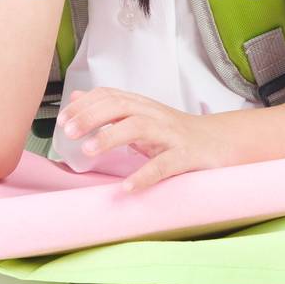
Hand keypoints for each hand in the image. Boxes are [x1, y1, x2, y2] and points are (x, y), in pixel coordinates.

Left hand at [57, 88, 238, 191]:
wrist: (221, 143)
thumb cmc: (176, 134)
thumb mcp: (142, 117)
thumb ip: (111, 108)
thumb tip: (78, 97)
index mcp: (143, 107)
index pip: (110, 96)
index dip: (84, 105)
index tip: (63, 120)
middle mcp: (156, 116)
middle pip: (121, 106)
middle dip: (92, 116)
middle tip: (69, 132)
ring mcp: (172, 136)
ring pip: (140, 127)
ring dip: (111, 137)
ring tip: (89, 151)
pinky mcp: (187, 157)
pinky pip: (164, 165)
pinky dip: (145, 176)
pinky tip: (128, 188)